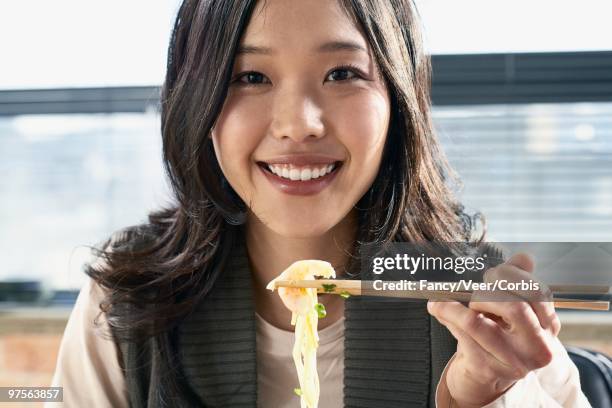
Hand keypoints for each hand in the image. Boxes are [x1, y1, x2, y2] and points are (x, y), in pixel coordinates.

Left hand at [427, 253, 561, 406]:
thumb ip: (518, 281)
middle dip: (489, 291)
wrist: (489, 376)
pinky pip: (459, 334)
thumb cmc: (502, 335)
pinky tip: (437, 307)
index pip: (538, 293)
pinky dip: (445, 314)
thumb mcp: (514, 310)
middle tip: (476, 290)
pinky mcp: (485, 368)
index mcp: (549, 327)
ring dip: (455, 305)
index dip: (513, 276)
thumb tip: (524, 257)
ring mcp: (511, 361)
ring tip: (446, 300)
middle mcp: (537, 348)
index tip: (494, 274)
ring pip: (476, 321)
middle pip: (514, 307)